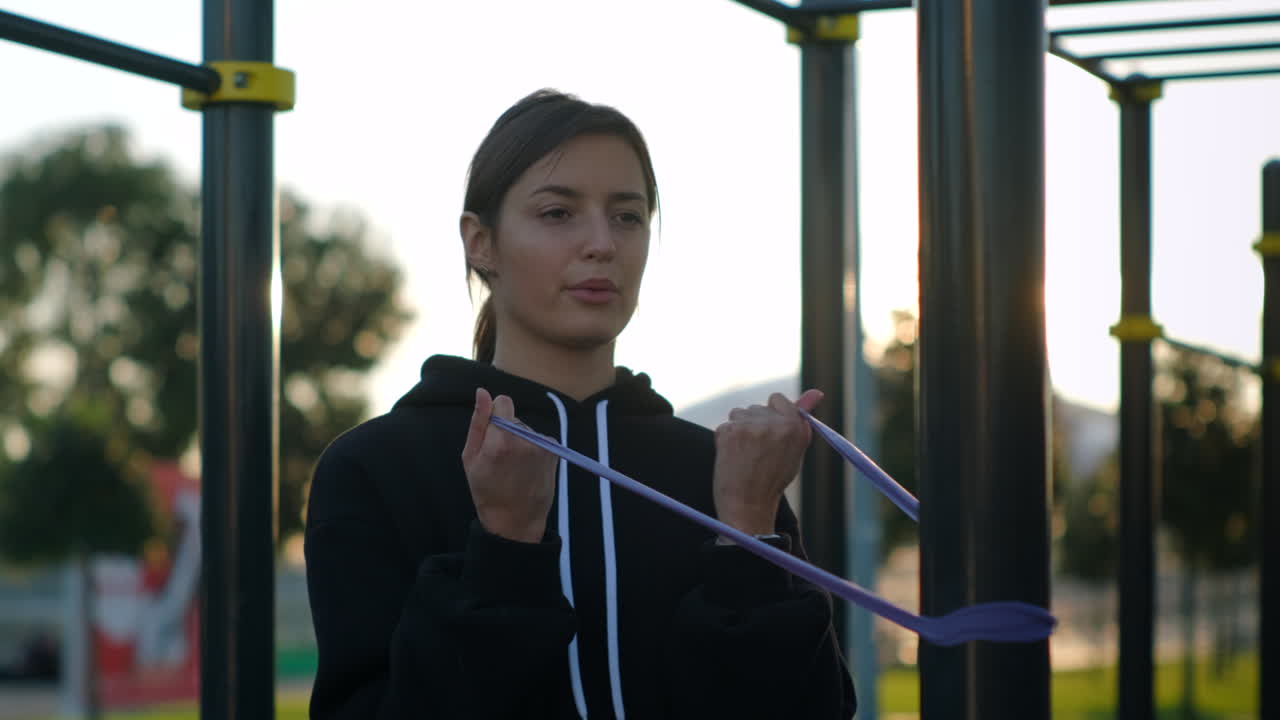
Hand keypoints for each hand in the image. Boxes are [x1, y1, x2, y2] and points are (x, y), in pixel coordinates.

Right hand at [461, 388, 557, 542]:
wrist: (515, 520)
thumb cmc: (486, 491)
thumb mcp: (471, 458)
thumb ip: (478, 422)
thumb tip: (482, 392)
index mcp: (500, 441)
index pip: (503, 401)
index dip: (494, 415)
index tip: (491, 434)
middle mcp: (525, 440)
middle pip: (514, 417)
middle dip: (506, 430)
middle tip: (500, 459)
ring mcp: (543, 446)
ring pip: (526, 429)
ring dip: (520, 441)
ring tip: (514, 467)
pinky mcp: (555, 451)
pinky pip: (539, 439)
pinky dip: (533, 448)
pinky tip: (527, 468)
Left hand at [712, 390, 822, 538]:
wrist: (748, 505)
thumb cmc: (773, 479)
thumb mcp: (795, 449)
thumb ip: (801, 419)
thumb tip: (816, 392)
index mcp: (795, 427)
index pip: (777, 399)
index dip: (771, 414)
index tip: (768, 430)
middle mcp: (775, 424)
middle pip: (756, 408)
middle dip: (754, 424)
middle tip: (757, 451)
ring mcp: (751, 426)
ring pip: (739, 413)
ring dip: (739, 428)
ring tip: (745, 454)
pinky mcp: (730, 431)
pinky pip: (725, 425)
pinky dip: (726, 439)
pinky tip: (733, 457)